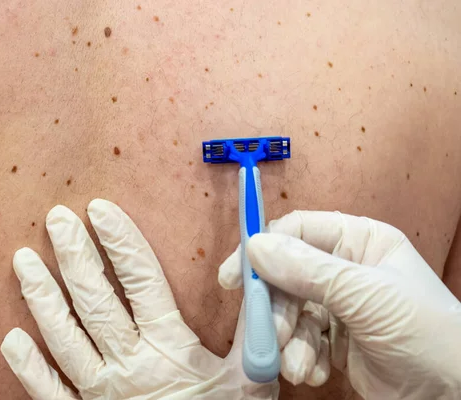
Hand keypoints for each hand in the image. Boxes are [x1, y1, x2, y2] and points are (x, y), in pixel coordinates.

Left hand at [0, 199, 279, 399]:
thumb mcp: (249, 378)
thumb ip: (248, 328)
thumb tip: (252, 279)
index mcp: (168, 348)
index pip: (141, 280)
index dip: (120, 241)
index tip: (100, 209)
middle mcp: (128, 365)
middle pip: (95, 300)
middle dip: (74, 255)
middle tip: (56, 219)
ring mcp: (100, 394)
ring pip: (63, 337)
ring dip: (41, 296)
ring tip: (23, 259)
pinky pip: (48, 393)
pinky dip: (28, 368)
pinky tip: (11, 339)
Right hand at [220, 211, 460, 398]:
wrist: (452, 396)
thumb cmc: (424, 332)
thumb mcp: (367, 297)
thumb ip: (309, 270)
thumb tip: (255, 245)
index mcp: (358, 240)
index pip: (297, 230)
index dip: (262, 249)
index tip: (234, 279)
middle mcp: (344, 267)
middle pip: (286, 275)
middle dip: (277, 310)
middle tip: (270, 337)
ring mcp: (338, 304)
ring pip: (290, 312)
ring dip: (289, 342)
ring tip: (298, 367)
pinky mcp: (334, 339)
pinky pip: (301, 340)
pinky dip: (302, 358)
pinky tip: (315, 374)